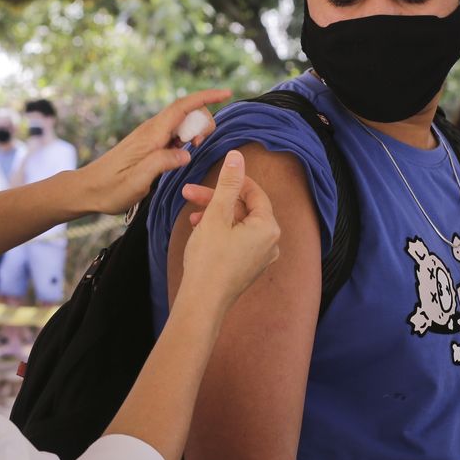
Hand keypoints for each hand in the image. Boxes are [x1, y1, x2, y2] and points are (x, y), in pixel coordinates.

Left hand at [76, 90, 226, 214]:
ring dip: (195, 131)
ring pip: (181, 123)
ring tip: (193, 150)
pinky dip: (185, 139)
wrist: (87, 189)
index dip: (206, 97)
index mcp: (150, 135)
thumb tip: (186, 153)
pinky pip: (173, 134)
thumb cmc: (110, 188)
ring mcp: (149, 136)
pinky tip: (182, 154)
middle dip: (203, 121)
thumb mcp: (137, 181)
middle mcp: (151, 131)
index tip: (226, 93)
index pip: (182, 107)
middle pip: (186, 112)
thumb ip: (161, 163)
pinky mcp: (148, 144)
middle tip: (201, 145)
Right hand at [179, 150, 279, 311]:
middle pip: (243, 209)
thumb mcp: (216, 216)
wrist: (202, 303)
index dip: (231, 181)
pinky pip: (237, 241)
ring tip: (192, 217)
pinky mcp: (248, 268)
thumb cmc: (209, 260)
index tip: (208, 177)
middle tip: (189, 193)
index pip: (253, 192)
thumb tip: (237, 157)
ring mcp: (260, 257)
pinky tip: (200, 232)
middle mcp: (270, 243)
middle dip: (215, 199)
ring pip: (238, 225)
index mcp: (268, 227)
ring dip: (215, 215)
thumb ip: (227, 184)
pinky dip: (219, 232)